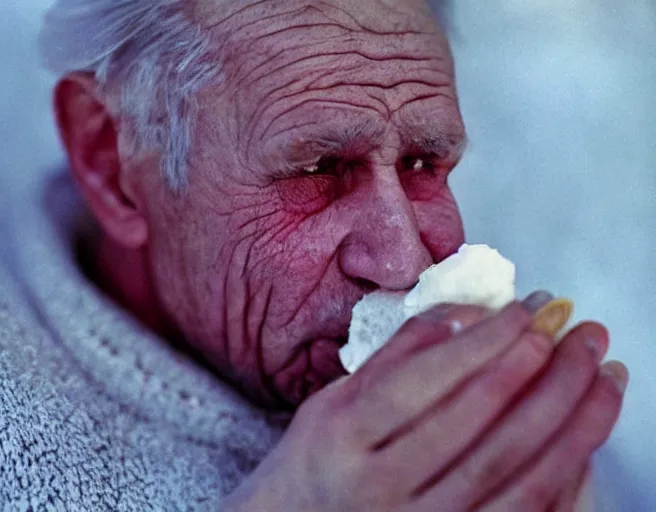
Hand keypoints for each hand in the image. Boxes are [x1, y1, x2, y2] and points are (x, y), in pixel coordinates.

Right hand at [221, 295, 626, 510]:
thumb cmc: (318, 460)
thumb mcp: (337, 398)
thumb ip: (396, 355)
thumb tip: (465, 315)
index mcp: (346, 436)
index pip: (425, 382)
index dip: (483, 342)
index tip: (525, 313)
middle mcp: (383, 486)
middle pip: (477, 422)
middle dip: (537, 367)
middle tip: (576, 332)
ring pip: (513, 470)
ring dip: (568, 416)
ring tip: (601, 372)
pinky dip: (564, 472)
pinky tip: (585, 434)